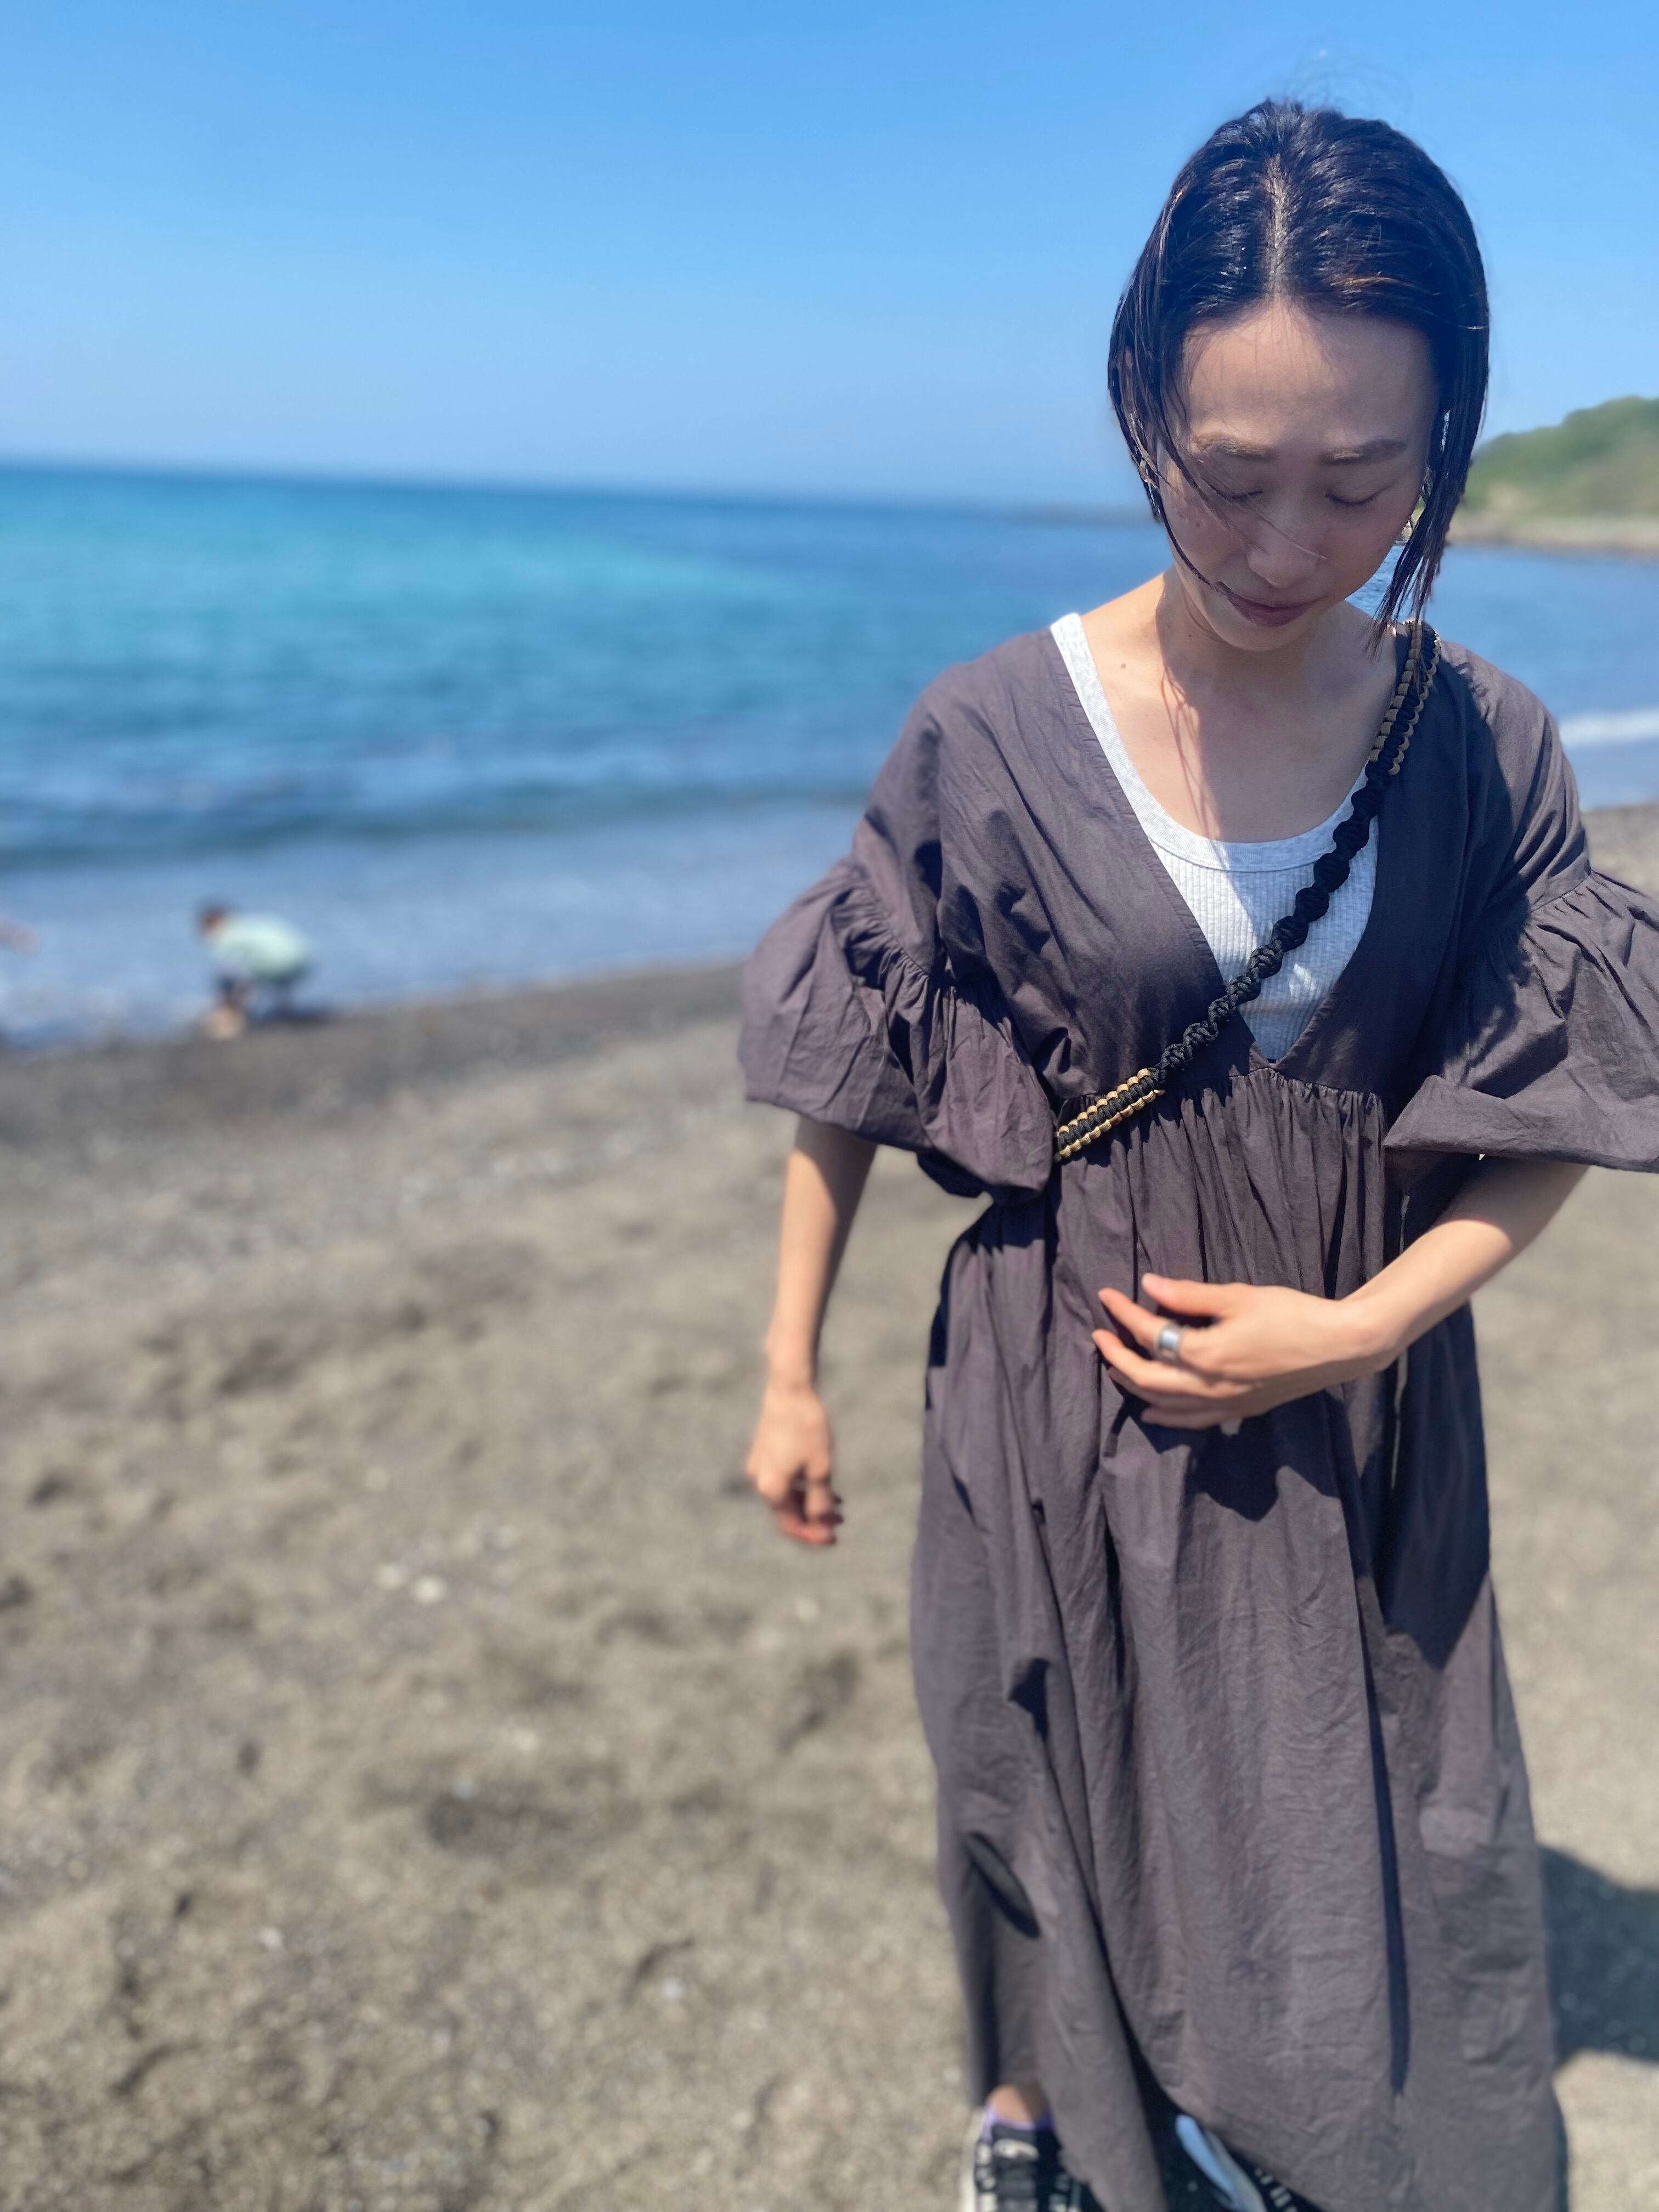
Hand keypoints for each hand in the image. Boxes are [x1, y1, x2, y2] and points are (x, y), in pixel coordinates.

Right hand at [744, 1376, 842, 1544]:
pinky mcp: (763, 1452)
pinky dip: (801, 1486)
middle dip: (814, 1519)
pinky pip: (782, 1478)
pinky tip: (821, 1482)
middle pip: (787, 1512)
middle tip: (840, 1521)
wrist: (790, 1388)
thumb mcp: (821, 1469)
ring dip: (809, 1502)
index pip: (791, 1526)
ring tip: (837, 1503)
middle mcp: (760, 1481)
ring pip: (786, 1494)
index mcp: (772, 1489)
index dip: (813, 1535)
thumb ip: (820, 1502)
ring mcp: (759, 1465)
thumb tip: (820, 1524)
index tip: (835, 1537)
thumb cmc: (808, 1428)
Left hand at [1093, 1272, 1392, 1429]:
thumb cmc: (1292, 1314)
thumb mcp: (1238, 1296)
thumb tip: (1148, 1285)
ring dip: (1135, 1387)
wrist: (1339, 1346)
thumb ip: (1190, 1295)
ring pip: (1165, 1404)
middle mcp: (1209, 1386)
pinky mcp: (1240, 1411)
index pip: (1151, 1335)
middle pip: (1147, 1378)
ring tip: (1114, 1370)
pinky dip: (1166, 1416)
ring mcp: (1225, 1403)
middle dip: (1117, 1358)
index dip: (1124, 1314)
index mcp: (1206, 1354)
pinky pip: (1192, 1421)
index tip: (1107, 1296)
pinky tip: (1151, 1410)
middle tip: (1099, 1337)